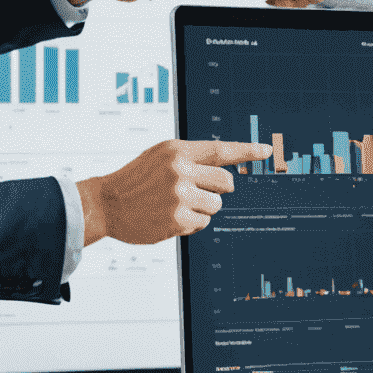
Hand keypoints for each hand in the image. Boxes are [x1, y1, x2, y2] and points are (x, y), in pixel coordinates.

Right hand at [77, 140, 269, 245]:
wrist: (106, 203)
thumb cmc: (135, 179)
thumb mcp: (160, 157)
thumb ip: (191, 158)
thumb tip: (227, 168)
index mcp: (177, 151)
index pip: (221, 149)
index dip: (247, 151)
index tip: (266, 151)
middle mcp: (180, 170)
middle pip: (227, 183)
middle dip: (218, 190)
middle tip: (198, 191)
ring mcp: (180, 196)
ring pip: (216, 205)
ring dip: (203, 208)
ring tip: (177, 205)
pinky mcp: (178, 220)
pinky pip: (203, 223)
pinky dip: (191, 223)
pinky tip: (170, 217)